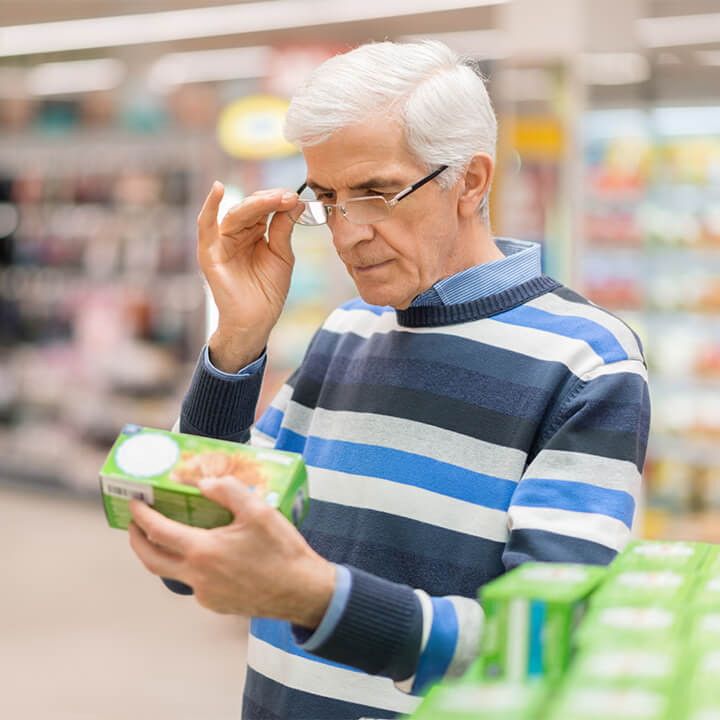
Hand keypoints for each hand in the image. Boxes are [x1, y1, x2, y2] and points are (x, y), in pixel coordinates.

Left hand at [127, 478, 335, 628]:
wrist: (302, 591)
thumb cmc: (282, 550)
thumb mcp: (259, 510)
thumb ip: (228, 491)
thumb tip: (203, 484)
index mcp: (203, 552)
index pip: (157, 531)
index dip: (141, 515)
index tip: (134, 501)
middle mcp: (197, 577)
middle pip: (151, 560)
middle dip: (136, 540)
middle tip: (133, 524)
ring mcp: (205, 595)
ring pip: (172, 573)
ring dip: (163, 554)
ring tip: (169, 535)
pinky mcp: (217, 605)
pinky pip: (194, 583)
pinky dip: (190, 566)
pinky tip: (207, 554)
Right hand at [197, 182, 299, 371]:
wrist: (256, 321)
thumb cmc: (268, 292)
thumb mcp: (282, 255)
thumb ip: (283, 229)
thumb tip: (293, 201)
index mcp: (253, 233)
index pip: (263, 208)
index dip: (278, 200)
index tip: (295, 197)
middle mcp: (235, 234)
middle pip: (251, 207)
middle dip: (270, 200)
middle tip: (289, 196)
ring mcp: (221, 242)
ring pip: (236, 214)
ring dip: (256, 204)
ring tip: (275, 198)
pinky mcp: (210, 253)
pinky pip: (205, 226)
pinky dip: (209, 207)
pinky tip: (218, 189)